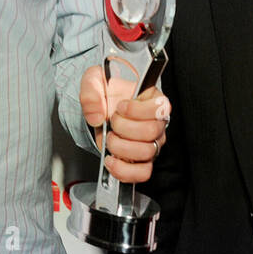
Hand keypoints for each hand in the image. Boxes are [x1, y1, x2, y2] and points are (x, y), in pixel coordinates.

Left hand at [79, 66, 169, 183]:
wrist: (101, 108)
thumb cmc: (106, 92)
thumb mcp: (94, 80)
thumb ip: (92, 91)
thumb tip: (96, 115)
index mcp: (153, 99)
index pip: (160, 108)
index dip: (136, 110)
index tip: (120, 106)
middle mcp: (157, 122)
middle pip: (151, 132)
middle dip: (124, 128)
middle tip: (112, 122)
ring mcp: (152, 143)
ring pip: (147, 153)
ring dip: (121, 147)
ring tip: (110, 139)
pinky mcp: (143, 160)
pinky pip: (142, 173)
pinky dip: (124, 171)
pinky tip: (111, 160)